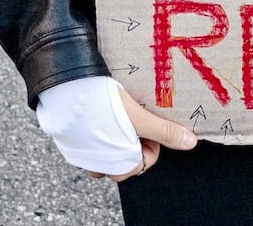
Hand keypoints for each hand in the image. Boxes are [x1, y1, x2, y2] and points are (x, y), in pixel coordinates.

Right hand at [38, 78, 197, 181]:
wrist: (63, 87)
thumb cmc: (100, 102)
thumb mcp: (139, 116)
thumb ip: (164, 131)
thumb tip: (190, 143)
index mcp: (116, 165)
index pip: (144, 162)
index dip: (152, 142)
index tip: (149, 121)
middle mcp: (97, 166)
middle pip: (127, 157)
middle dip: (135, 138)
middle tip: (134, 113)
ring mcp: (82, 154)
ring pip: (108, 148)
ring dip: (116, 132)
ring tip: (117, 110)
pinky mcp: (71, 140)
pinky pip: (90, 139)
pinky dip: (97, 128)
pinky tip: (99, 109)